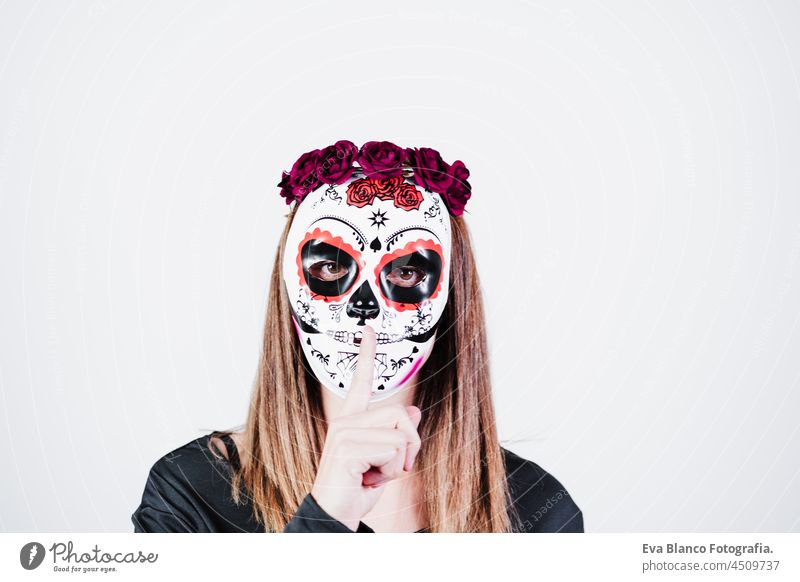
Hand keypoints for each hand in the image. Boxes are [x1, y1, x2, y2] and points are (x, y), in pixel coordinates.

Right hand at [310, 325, 421, 530]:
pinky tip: (368, 480)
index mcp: (352, 420)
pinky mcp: (347, 448)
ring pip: (401, 433)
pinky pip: (393, 450)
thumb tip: (413, 411)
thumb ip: (396, 435)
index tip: (369, 330)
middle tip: (391, 468)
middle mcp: (346, 421)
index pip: (361, 381)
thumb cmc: (355, 489)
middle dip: (410, 446)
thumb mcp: (384, 460)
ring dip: (400, 462)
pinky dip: (391, 472)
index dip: (366, 353)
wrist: (335, 515)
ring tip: (377, 474)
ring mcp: (345, 432)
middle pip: (401, 414)